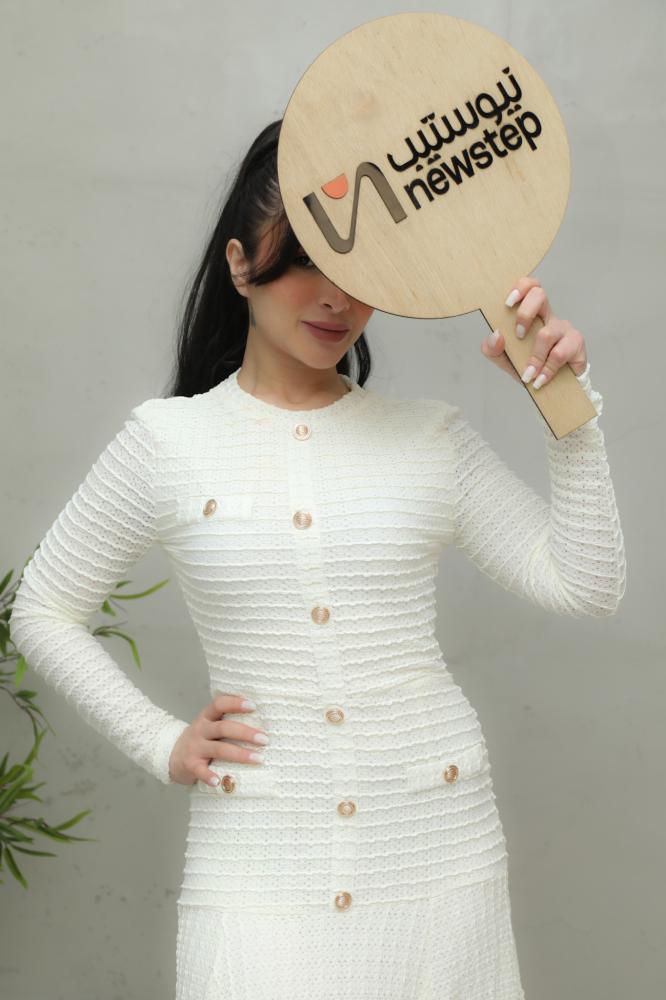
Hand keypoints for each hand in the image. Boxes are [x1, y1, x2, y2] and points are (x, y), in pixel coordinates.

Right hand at [168, 693, 268, 786]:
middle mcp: (200, 730)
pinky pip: (200, 771)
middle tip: (264, 739)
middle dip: (245, 733)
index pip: (219, 704)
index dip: (235, 703)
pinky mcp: (190, 765)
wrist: (171, 755)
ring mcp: (195, 748)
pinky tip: (220, 782)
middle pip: (223, 728)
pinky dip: (210, 776)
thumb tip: (261, 722)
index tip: (253, 706)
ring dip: (240, 754)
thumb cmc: (200, 739)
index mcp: (206, 717)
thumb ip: (227, 722)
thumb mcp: (209, 725)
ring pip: (219, 749)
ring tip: (258, 759)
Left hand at [481, 275, 587, 389]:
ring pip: (547, 333)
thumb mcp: (505, 359)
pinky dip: (546, 370)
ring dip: (534, 358)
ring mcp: (565, 328)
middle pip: (540, 295)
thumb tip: (496, 335)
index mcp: (532, 314)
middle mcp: (549, 317)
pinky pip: (559, 354)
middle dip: (524, 314)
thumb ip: (493, 349)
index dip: (521, 287)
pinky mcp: (577, 344)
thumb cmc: (529, 367)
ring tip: (528, 374)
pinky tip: (541, 380)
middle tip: (518, 336)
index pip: (530, 287)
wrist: (551, 389)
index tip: (508, 303)